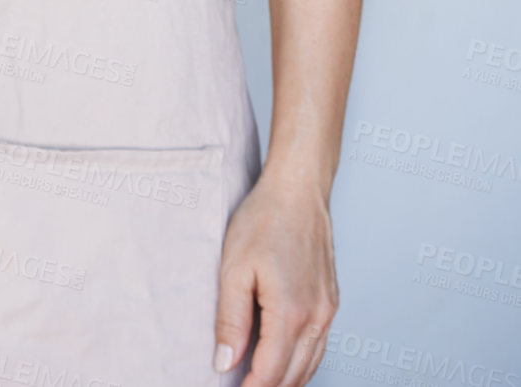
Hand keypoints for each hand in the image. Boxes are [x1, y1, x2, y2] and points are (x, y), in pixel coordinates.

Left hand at [213, 167, 338, 384]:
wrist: (298, 189)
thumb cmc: (265, 219)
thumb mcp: (234, 268)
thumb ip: (230, 320)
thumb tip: (225, 362)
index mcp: (291, 313)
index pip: (270, 374)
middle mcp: (316, 318)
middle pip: (293, 377)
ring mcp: (328, 311)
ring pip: (310, 366)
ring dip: (286, 381)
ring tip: (257, 382)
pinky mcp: (331, 301)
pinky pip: (319, 346)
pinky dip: (301, 363)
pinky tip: (282, 361)